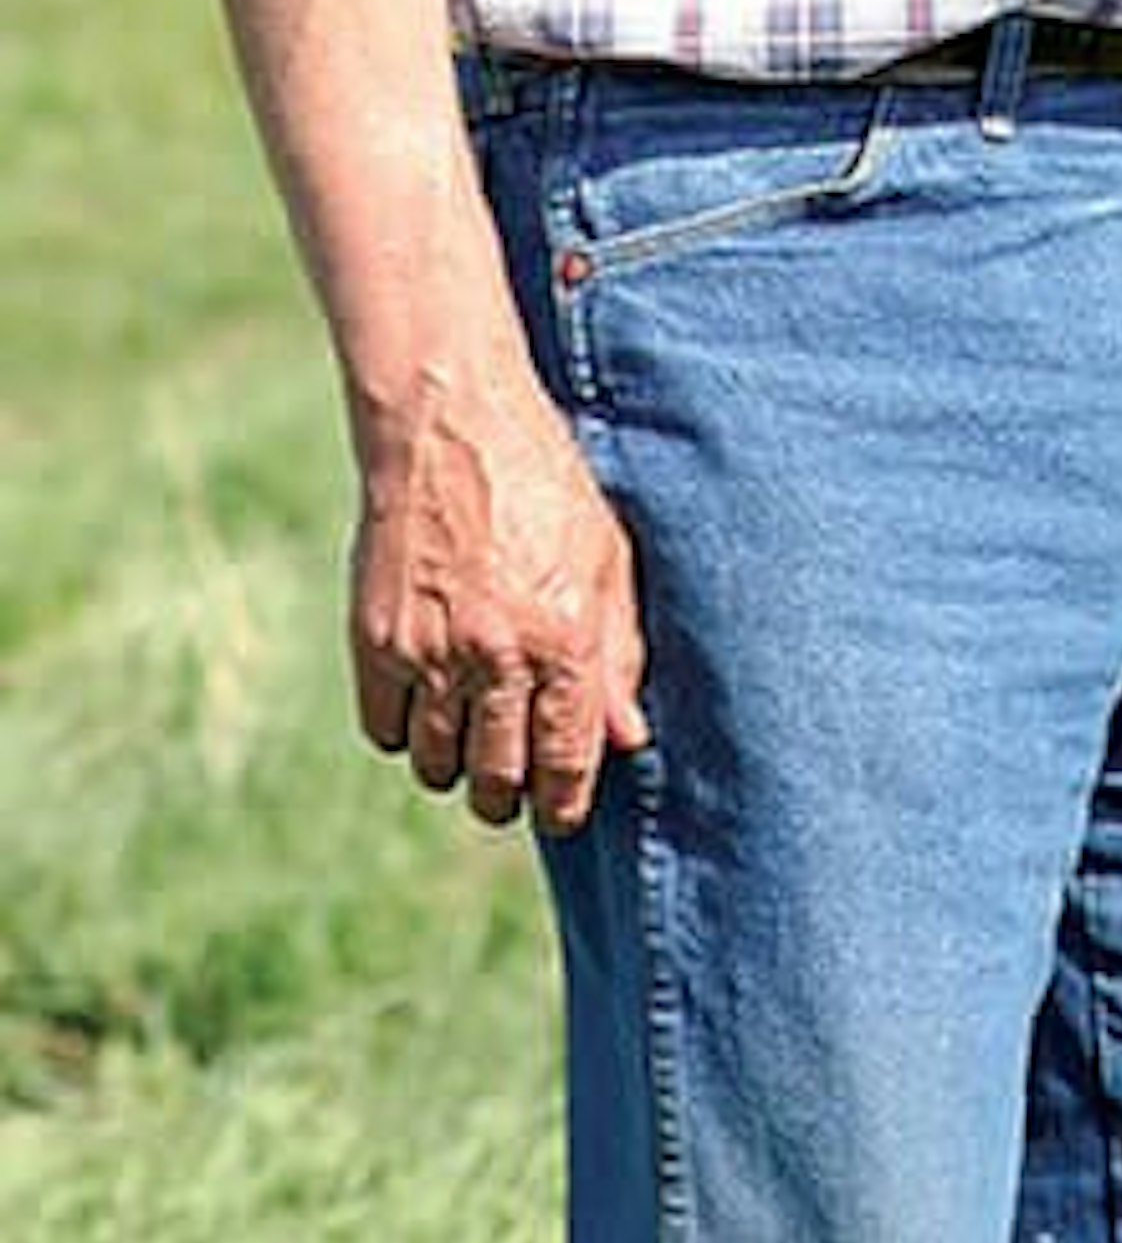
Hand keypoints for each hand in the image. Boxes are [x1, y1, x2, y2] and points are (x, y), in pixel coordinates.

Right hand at [350, 375, 648, 833]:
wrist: (450, 429)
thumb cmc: (545, 486)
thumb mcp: (606, 557)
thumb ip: (618, 652)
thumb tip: (627, 737)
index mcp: (564, 633)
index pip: (566, 759)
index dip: (564, 802)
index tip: (561, 813)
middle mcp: (496, 653)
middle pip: (496, 778)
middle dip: (508, 792)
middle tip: (513, 779)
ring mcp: (429, 653)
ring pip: (437, 765)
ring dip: (456, 764)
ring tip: (474, 733)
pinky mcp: (374, 644)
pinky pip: (386, 731)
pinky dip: (407, 730)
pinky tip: (431, 699)